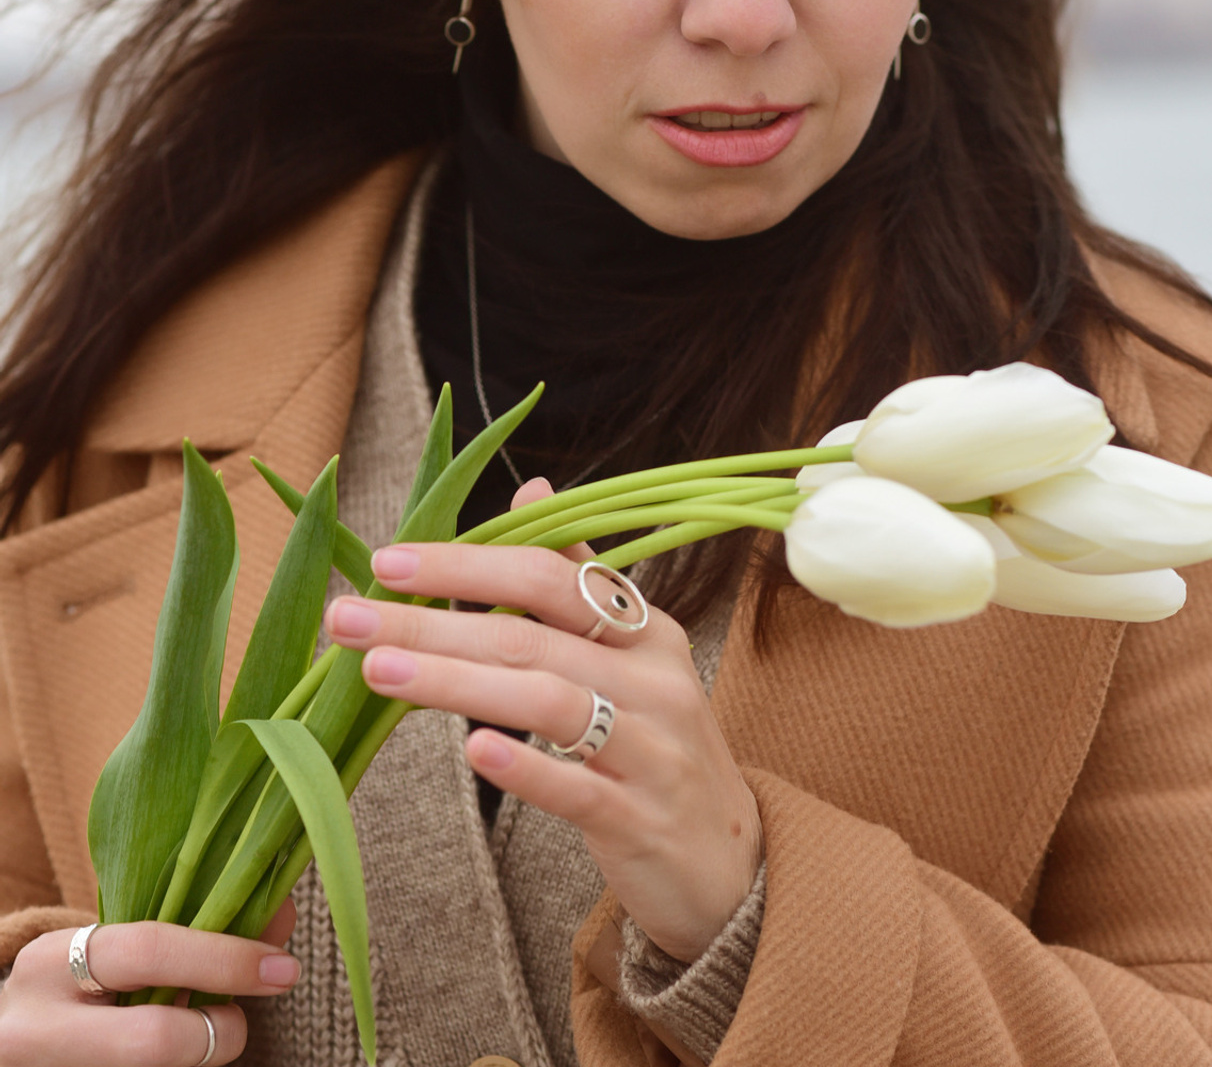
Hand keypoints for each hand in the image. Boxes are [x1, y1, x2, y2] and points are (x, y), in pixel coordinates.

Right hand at [0, 901, 297, 1066]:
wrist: (12, 1037)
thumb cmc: (83, 983)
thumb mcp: (119, 948)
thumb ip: (196, 927)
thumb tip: (281, 915)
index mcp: (52, 962)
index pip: (152, 951)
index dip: (227, 958)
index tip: (283, 968)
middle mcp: (35, 1028)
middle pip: (155, 1041)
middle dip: (219, 1032)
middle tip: (239, 1024)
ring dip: (199, 1057)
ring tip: (196, 1036)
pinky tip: (177, 1052)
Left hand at [324, 480, 762, 962]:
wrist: (729, 859)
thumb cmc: (657, 744)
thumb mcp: (633, 656)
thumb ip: (581, 577)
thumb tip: (532, 487)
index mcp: (646, 631)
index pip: (552, 577)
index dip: (468, 565)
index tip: (388, 562)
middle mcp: (655, 679)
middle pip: (535, 637)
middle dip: (434, 623)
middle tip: (348, 618)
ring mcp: (653, 750)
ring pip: (549, 703)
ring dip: (456, 684)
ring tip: (377, 671)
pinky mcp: (641, 819)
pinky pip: (578, 789)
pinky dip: (526, 767)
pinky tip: (473, 750)